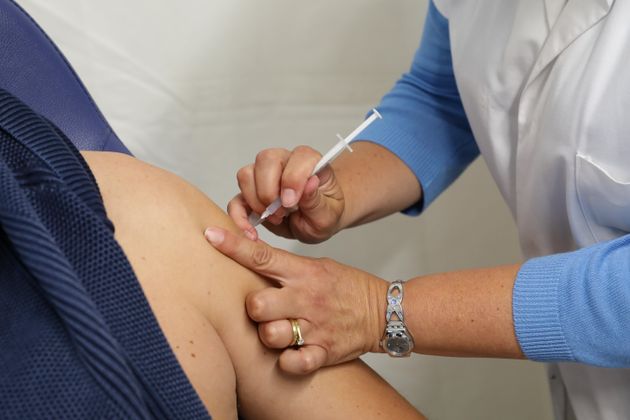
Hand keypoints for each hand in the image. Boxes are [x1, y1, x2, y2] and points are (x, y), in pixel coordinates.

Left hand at [204, 226, 387, 373]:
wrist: (384, 311)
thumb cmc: (346, 287)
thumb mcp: (317, 266)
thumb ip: (285, 267)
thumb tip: (248, 259)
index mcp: (303, 272)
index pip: (262, 256)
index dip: (233, 246)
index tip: (210, 235)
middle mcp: (306, 298)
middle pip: (256, 304)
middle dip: (252, 309)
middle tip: (261, 309)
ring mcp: (315, 326)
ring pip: (270, 335)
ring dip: (268, 335)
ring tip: (279, 330)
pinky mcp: (324, 351)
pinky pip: (294, 362)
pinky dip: (287, 361)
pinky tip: (291, 353)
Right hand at [227, 146, 345, 243]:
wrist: (315, 222)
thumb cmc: (324, 213)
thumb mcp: (328, 214)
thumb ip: (317, 200)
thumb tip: (310, 183)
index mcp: (310, 162)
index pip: (299, 157)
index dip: (292, 179)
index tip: (292, 202)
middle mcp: (285, 162)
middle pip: (266, 160)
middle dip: (269, 191)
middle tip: (281, 213)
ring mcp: (265, 175)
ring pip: (246, 175)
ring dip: (256, 202)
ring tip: (274, 218)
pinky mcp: (251, 192)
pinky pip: (236, 198)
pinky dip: (239, 216)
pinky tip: (251, 230)